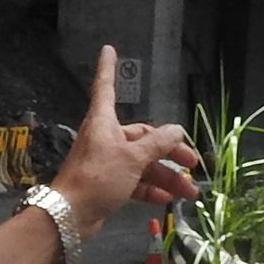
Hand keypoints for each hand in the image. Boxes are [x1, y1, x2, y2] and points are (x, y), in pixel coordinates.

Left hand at [51, 44, 199, 235]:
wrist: (71, 215)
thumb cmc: (98, 177)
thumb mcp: (133, 158)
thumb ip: (157, 144)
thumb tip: (176, 130)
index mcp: (104, 122)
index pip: (106, 86)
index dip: (108, 67)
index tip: (108, 49)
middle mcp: (105, 138)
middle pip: (142, 137)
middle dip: (169, 151)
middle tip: (192, 163)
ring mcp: (107, 162)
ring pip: (143, 163)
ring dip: (166, 176)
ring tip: (189, 191)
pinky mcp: (108, 184)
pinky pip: (135, 181)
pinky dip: (151, 188)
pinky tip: (168, 198)